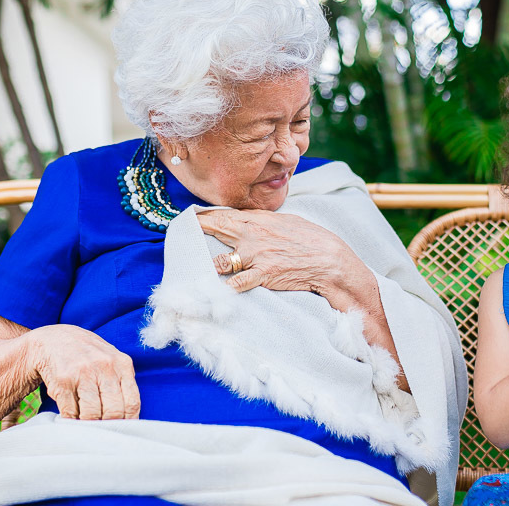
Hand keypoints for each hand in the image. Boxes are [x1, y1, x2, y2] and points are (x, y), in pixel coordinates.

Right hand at [25, 325, 139, 419]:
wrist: (54, 339)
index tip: (121, 429)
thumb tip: (129, 418)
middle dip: (107, 425)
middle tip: (101, 428)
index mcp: (122, 364)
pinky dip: (71, 420)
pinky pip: (70, 412)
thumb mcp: (112, 361)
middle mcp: (104, 367)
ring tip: (86, 422)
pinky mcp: (63, 381)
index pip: (132, 403)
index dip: (127, 422)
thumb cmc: (88, 356)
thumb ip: (122, 383)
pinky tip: (72, 416)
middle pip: (113, 411)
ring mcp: (83, 373)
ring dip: (88, 424)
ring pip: (92, 414)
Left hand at [196, 209, 358, 303]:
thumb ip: (265, 222)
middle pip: (217, 230)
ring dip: (206, 266)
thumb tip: (249, 221)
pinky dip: (223, 289)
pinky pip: (236, 283)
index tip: (190, 217)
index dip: (205, 216)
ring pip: (221, 260)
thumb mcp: (287, 222)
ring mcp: (257, 256)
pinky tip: (210, 293)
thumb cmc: (311, 240)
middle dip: (196, 231)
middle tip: (178, 233)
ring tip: (190, 269)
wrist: (330, 260)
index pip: (225, 214)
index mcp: (260, 220)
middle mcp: (254, 235)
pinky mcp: (263, 275)